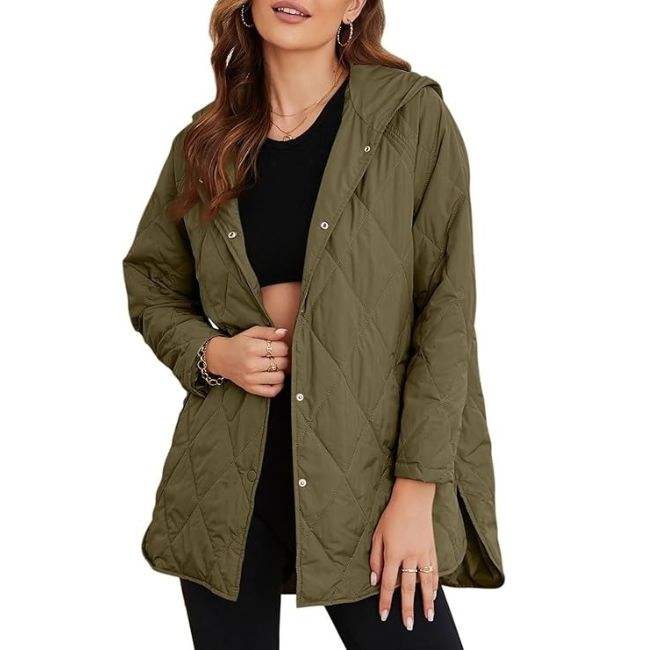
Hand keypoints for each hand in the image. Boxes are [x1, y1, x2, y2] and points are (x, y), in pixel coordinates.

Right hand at [206, 326, 288, 396]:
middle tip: (275, 356)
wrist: (221, 358)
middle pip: (282, 363)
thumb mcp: (252, 332)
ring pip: (279, 377)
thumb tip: (284, 332)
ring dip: (280, 371)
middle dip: (282, 358)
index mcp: (252, 348)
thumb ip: (269, 331)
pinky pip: (272, 391)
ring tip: (273, 366)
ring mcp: (251, 379)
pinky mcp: (251, 389)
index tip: (277, 346)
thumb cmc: (239, 344)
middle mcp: (251, 364)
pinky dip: (277, 386)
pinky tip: (273, 377)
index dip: (283, 346)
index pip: (282, 349)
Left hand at [369, 478, 437, 630]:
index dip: (385, 601)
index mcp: (394, 552)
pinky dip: (434, 585)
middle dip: (407, 609)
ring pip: (425, 583)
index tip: (383, 615)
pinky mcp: (432, 549)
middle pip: (408, 588)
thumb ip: (375, 558)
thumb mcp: (377, 534)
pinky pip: (434, 571)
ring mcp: (423, 553)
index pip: (388, 583)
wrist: (414, 498)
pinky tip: (433, 595)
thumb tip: (374, 579)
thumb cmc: (393, 514)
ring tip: (428, 617)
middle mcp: (410, 556)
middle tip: (407, 625)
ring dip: (426, 602)